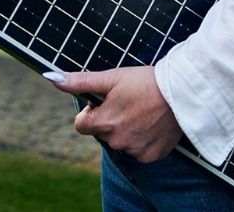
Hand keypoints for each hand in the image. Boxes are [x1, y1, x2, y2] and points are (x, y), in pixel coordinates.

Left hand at [50, 66, 182, 162]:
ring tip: (143, 111)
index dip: (91, 112)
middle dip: (110, 120)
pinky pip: (139, 150)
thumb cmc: (146, 81)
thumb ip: (80, 81)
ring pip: (121, 142)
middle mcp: (117, 141)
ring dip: (126, 130)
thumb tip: (52, 77)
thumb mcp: (111, 77)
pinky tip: (152, 124)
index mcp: (103, 123)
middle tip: (128, 103)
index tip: (106, 102)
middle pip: (102, 133)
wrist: (182, 91)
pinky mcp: (151, 155)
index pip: (81, 125)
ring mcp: (135, 150)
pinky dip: (143, 139)